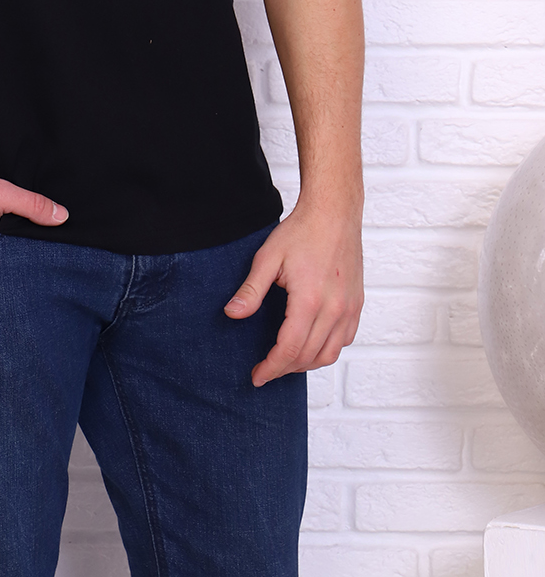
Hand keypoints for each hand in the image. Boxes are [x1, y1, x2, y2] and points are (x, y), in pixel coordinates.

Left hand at [223, 202, 362, 387]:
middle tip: (265, 369)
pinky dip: (327, 350)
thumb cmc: (301, 231)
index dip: (271, 368)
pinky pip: (344, 340)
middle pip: (308, 357)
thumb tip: (232, 314)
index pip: (288, 349)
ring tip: (285, 361)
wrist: (334, 212)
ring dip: (306, 363)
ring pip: (329, 354)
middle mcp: (334, 310)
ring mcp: (349, 308)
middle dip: (284, 369)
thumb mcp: (268, 257)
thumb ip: (251, 290)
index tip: (257, 376)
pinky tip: (311, 344)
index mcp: (310, 301)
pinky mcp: (357, 304)